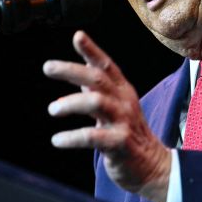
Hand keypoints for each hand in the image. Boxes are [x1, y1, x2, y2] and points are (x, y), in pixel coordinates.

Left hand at [43, 30, 169, 201]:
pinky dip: (72, 137)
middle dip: (71, 70)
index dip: (92, 50)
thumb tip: (75, 69)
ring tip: (53, 109)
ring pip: (97, 103)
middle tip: (48, 67)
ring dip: (71, 103)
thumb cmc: (130, 134)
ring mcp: (123, 122)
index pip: (107, 65)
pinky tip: (57, 140)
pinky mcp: (120, 143)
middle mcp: (124, 102)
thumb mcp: (117, 106)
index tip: (78, 35)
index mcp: (123, 91)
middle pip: (98, 79)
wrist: (153, 165)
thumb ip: (97, 89)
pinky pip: (93, 136)